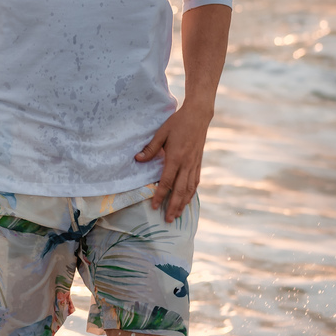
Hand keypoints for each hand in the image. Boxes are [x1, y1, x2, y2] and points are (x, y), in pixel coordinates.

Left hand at [135, 104, 212, 222]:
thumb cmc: (177, 123)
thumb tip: (137, 159)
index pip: (166, 182)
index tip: (154, 206)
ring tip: (178, 215)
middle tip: (168, 220)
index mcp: (175, 157)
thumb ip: (150, 148)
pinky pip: (195, 182)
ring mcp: (194, 164)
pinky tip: (187, 199)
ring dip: (183, 203)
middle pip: (179, 190)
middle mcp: (186, 164)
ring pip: (189, 189)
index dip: (160, 195)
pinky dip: (191, 193)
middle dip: (173, 206)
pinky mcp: (198, 163)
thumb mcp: (161, 133)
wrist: (198, 116)